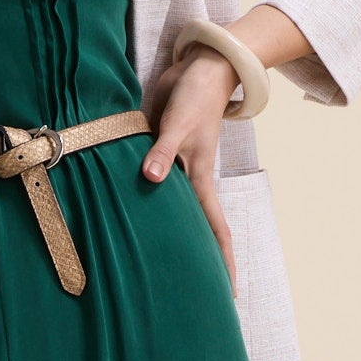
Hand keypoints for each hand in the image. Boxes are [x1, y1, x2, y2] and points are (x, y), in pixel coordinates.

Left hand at [141, 44, 238, 292]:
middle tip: (190, 292)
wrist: (199, 68)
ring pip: (170, 208)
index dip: (222, 262)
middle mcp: (188, 178)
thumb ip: (162, 152)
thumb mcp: (178, 125)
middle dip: (196, 258)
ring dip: (168, 230)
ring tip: (157, 263)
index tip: (230, 293)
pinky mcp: (158, 151)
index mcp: (199, 178)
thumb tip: (150, 180)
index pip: (215, 229)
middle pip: (193, 228)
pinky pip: (150, 181)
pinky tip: (131, 211)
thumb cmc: (195, 96)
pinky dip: (143, 197)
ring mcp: (173, 166)